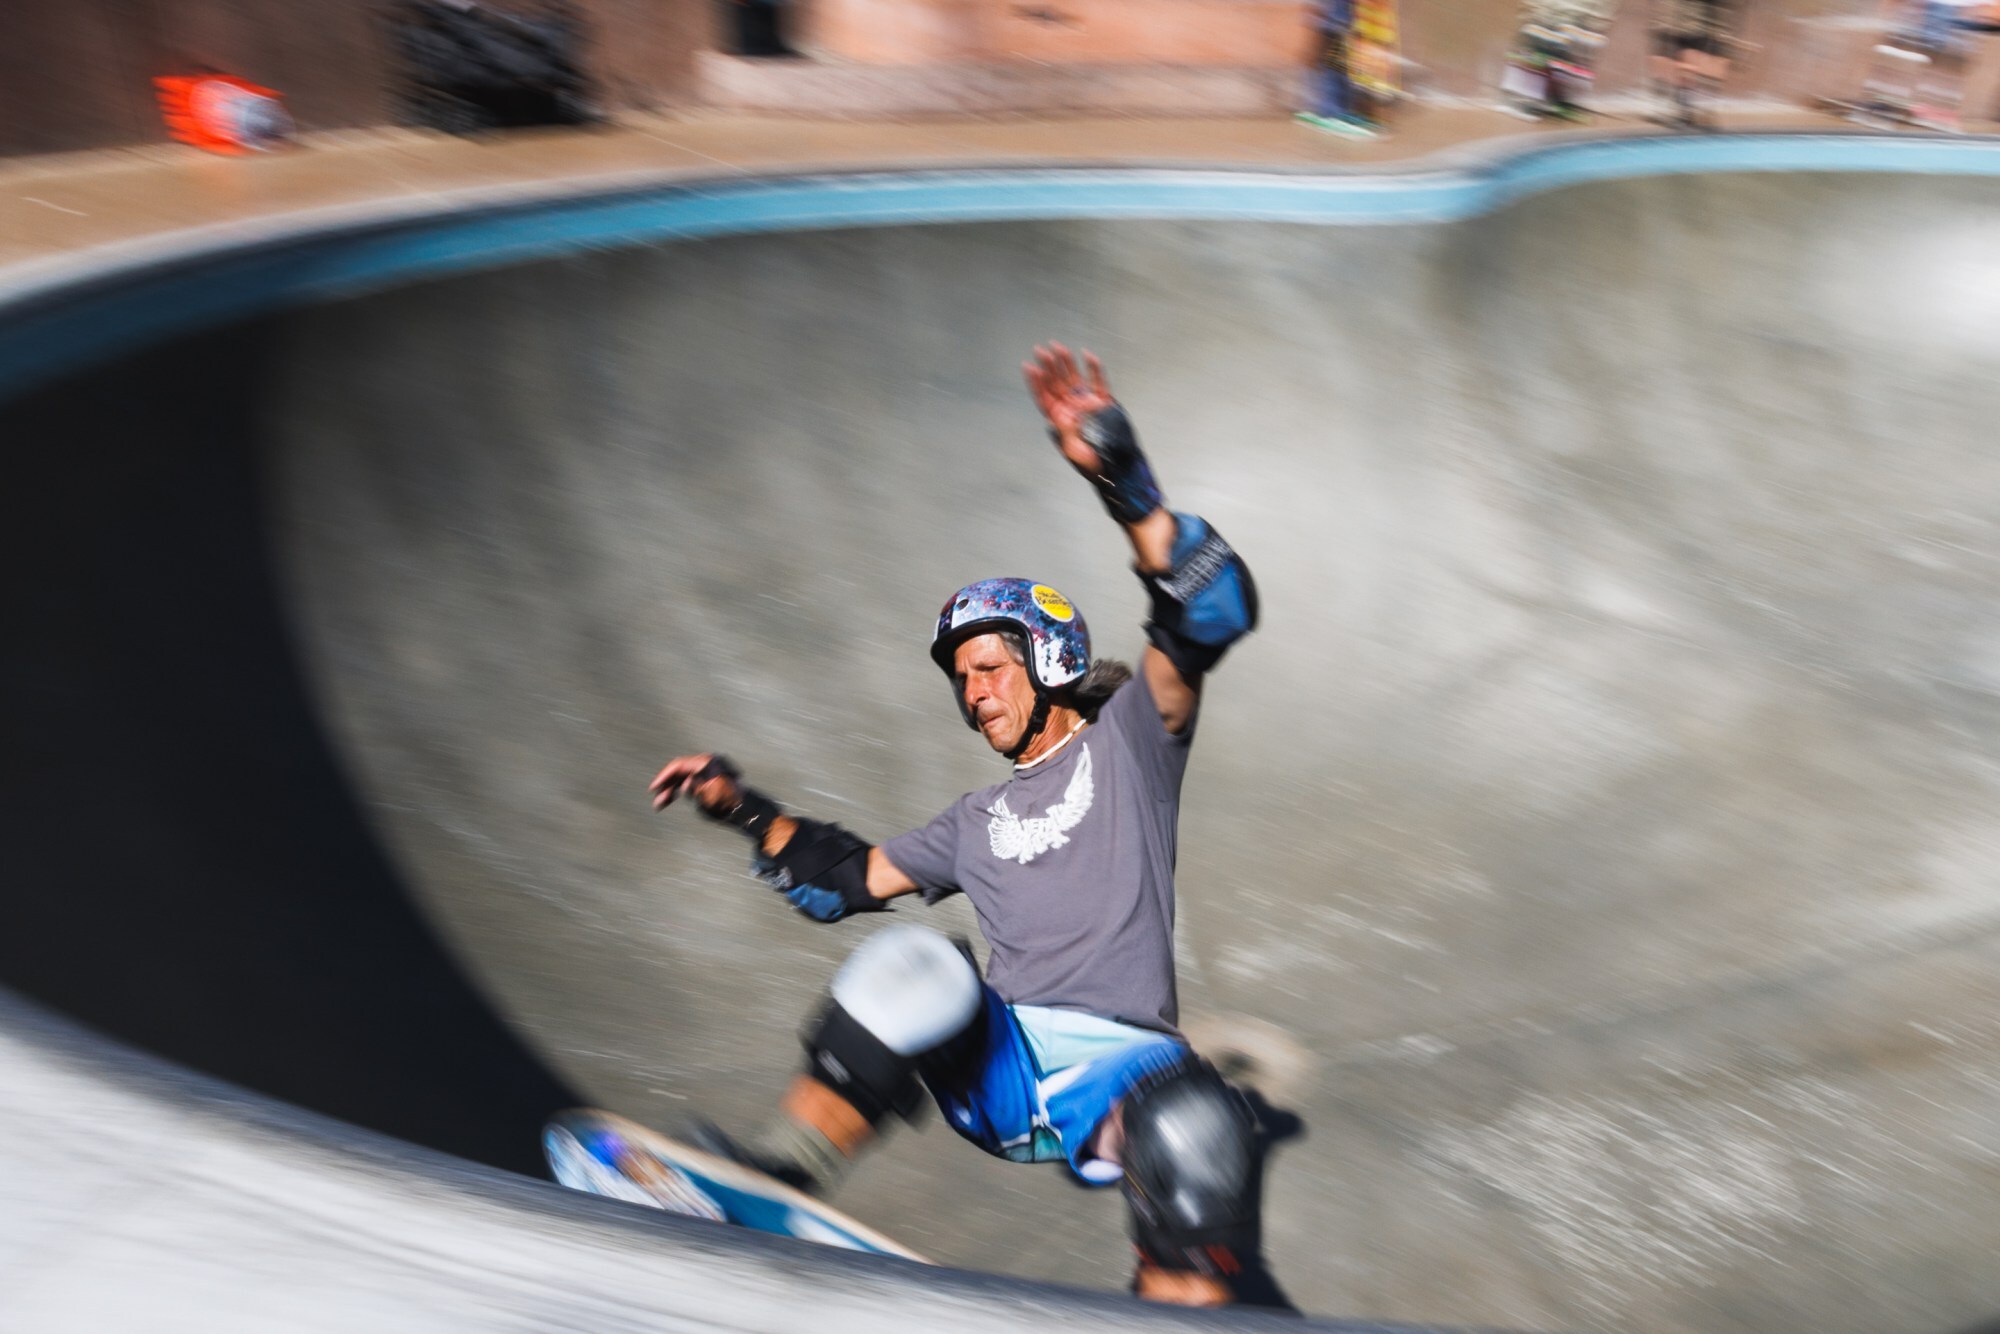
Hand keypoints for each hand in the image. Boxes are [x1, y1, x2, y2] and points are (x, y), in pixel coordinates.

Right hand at [649, 753, 740, 814]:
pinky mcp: (708, 779)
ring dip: (672, 790)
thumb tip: (686, 783)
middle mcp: (706, 764)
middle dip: (667, 787)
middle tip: (657, 802)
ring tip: (660, 805)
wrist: (746, 809)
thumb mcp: (711, 797)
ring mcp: (707, 771)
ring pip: (683, 778)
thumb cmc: (729, 803)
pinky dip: (681, 790)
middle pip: (680, 772)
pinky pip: (690, 782)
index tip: (654, 788)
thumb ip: (696, 788)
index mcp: (706, 763)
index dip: (664, 776)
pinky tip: (671, 800)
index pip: (679, 765)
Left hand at [1023, 342, 1115, 477]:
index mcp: (1059, 419)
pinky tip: (1088, 355)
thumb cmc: (1089, 462)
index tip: (1030, 367)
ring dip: (1067, 363)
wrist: (1114, 466)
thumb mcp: (1073, 449)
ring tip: (1059, 347)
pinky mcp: (1103, 402)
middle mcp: (1071, 408)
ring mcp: (1087, 403)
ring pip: (1074, 378)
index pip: (1044, 396)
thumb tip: (1060, 415)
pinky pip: (1098, 382)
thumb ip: (1066, 430)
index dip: (1036, 382)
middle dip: (1048, 366)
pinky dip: (1094, 369)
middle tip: (1041, 350)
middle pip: (1056, 383)